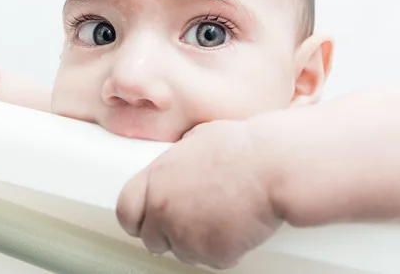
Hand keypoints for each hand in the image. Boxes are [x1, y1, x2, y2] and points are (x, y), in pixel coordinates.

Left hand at [116, 119, 282, 268]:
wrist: (272, 167)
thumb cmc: (242, 147)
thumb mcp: (196, 140)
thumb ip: (177, 161)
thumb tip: (179, 163)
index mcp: (156, 180)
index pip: (126, 211)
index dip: (137, 216)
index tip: (146, 218)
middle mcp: (164, 212)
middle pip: (152, 239)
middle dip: (168, 232)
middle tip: (192, 219)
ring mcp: (187, 236)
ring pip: (183, 252)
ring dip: (196, 241)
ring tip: (221, 216)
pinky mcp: (213, 254)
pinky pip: (213, 259)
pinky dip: (224, 248)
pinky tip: (237, 226)